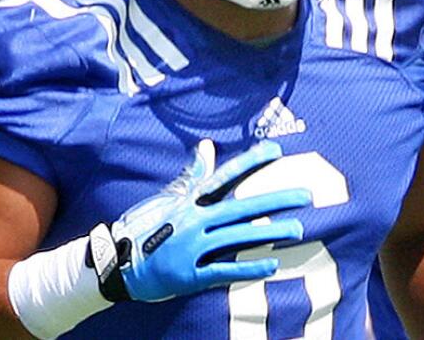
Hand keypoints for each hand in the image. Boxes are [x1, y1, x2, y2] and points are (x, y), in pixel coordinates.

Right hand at [104, 138, 310, 301]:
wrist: (118, 263)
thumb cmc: (145, 227)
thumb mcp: (168, 198)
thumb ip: (193, 175)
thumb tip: (206, 147)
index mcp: (190, 200)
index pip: (225, 177)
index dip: (250, 163)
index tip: (276, 151)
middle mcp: (194, 220)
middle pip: (241, 207)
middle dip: (275, 200)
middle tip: (305, 195)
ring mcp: (192, 248)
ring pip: (237, 238)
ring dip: (269, 233)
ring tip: (297, 229)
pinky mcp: (190, 275)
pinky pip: (224, 271)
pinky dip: (248, 268)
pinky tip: (272, 264)